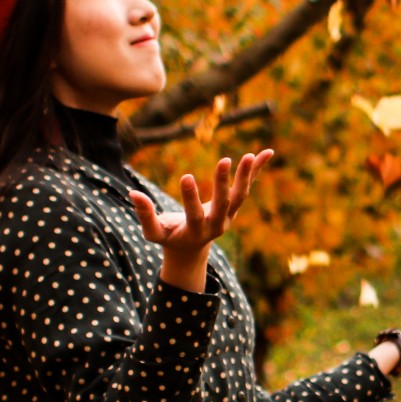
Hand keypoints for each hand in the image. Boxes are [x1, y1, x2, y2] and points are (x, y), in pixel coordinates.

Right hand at [128, 149, 273, 289]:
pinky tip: (268, 153)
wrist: (191, 249)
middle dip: (224, 183)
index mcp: (197, 232)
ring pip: (240, 195)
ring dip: (246, 176)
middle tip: (224, 160)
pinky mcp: (234, 205)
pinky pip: (247, 185)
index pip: (194, 215)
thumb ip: (145, 215)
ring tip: (250, 155)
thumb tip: (132, 194)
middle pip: (224, 204)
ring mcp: (229, 215)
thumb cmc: (169, 238)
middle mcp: (217, 224)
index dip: (190, 198)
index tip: (186, 176)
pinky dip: (257, 170)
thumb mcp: (154, 232)